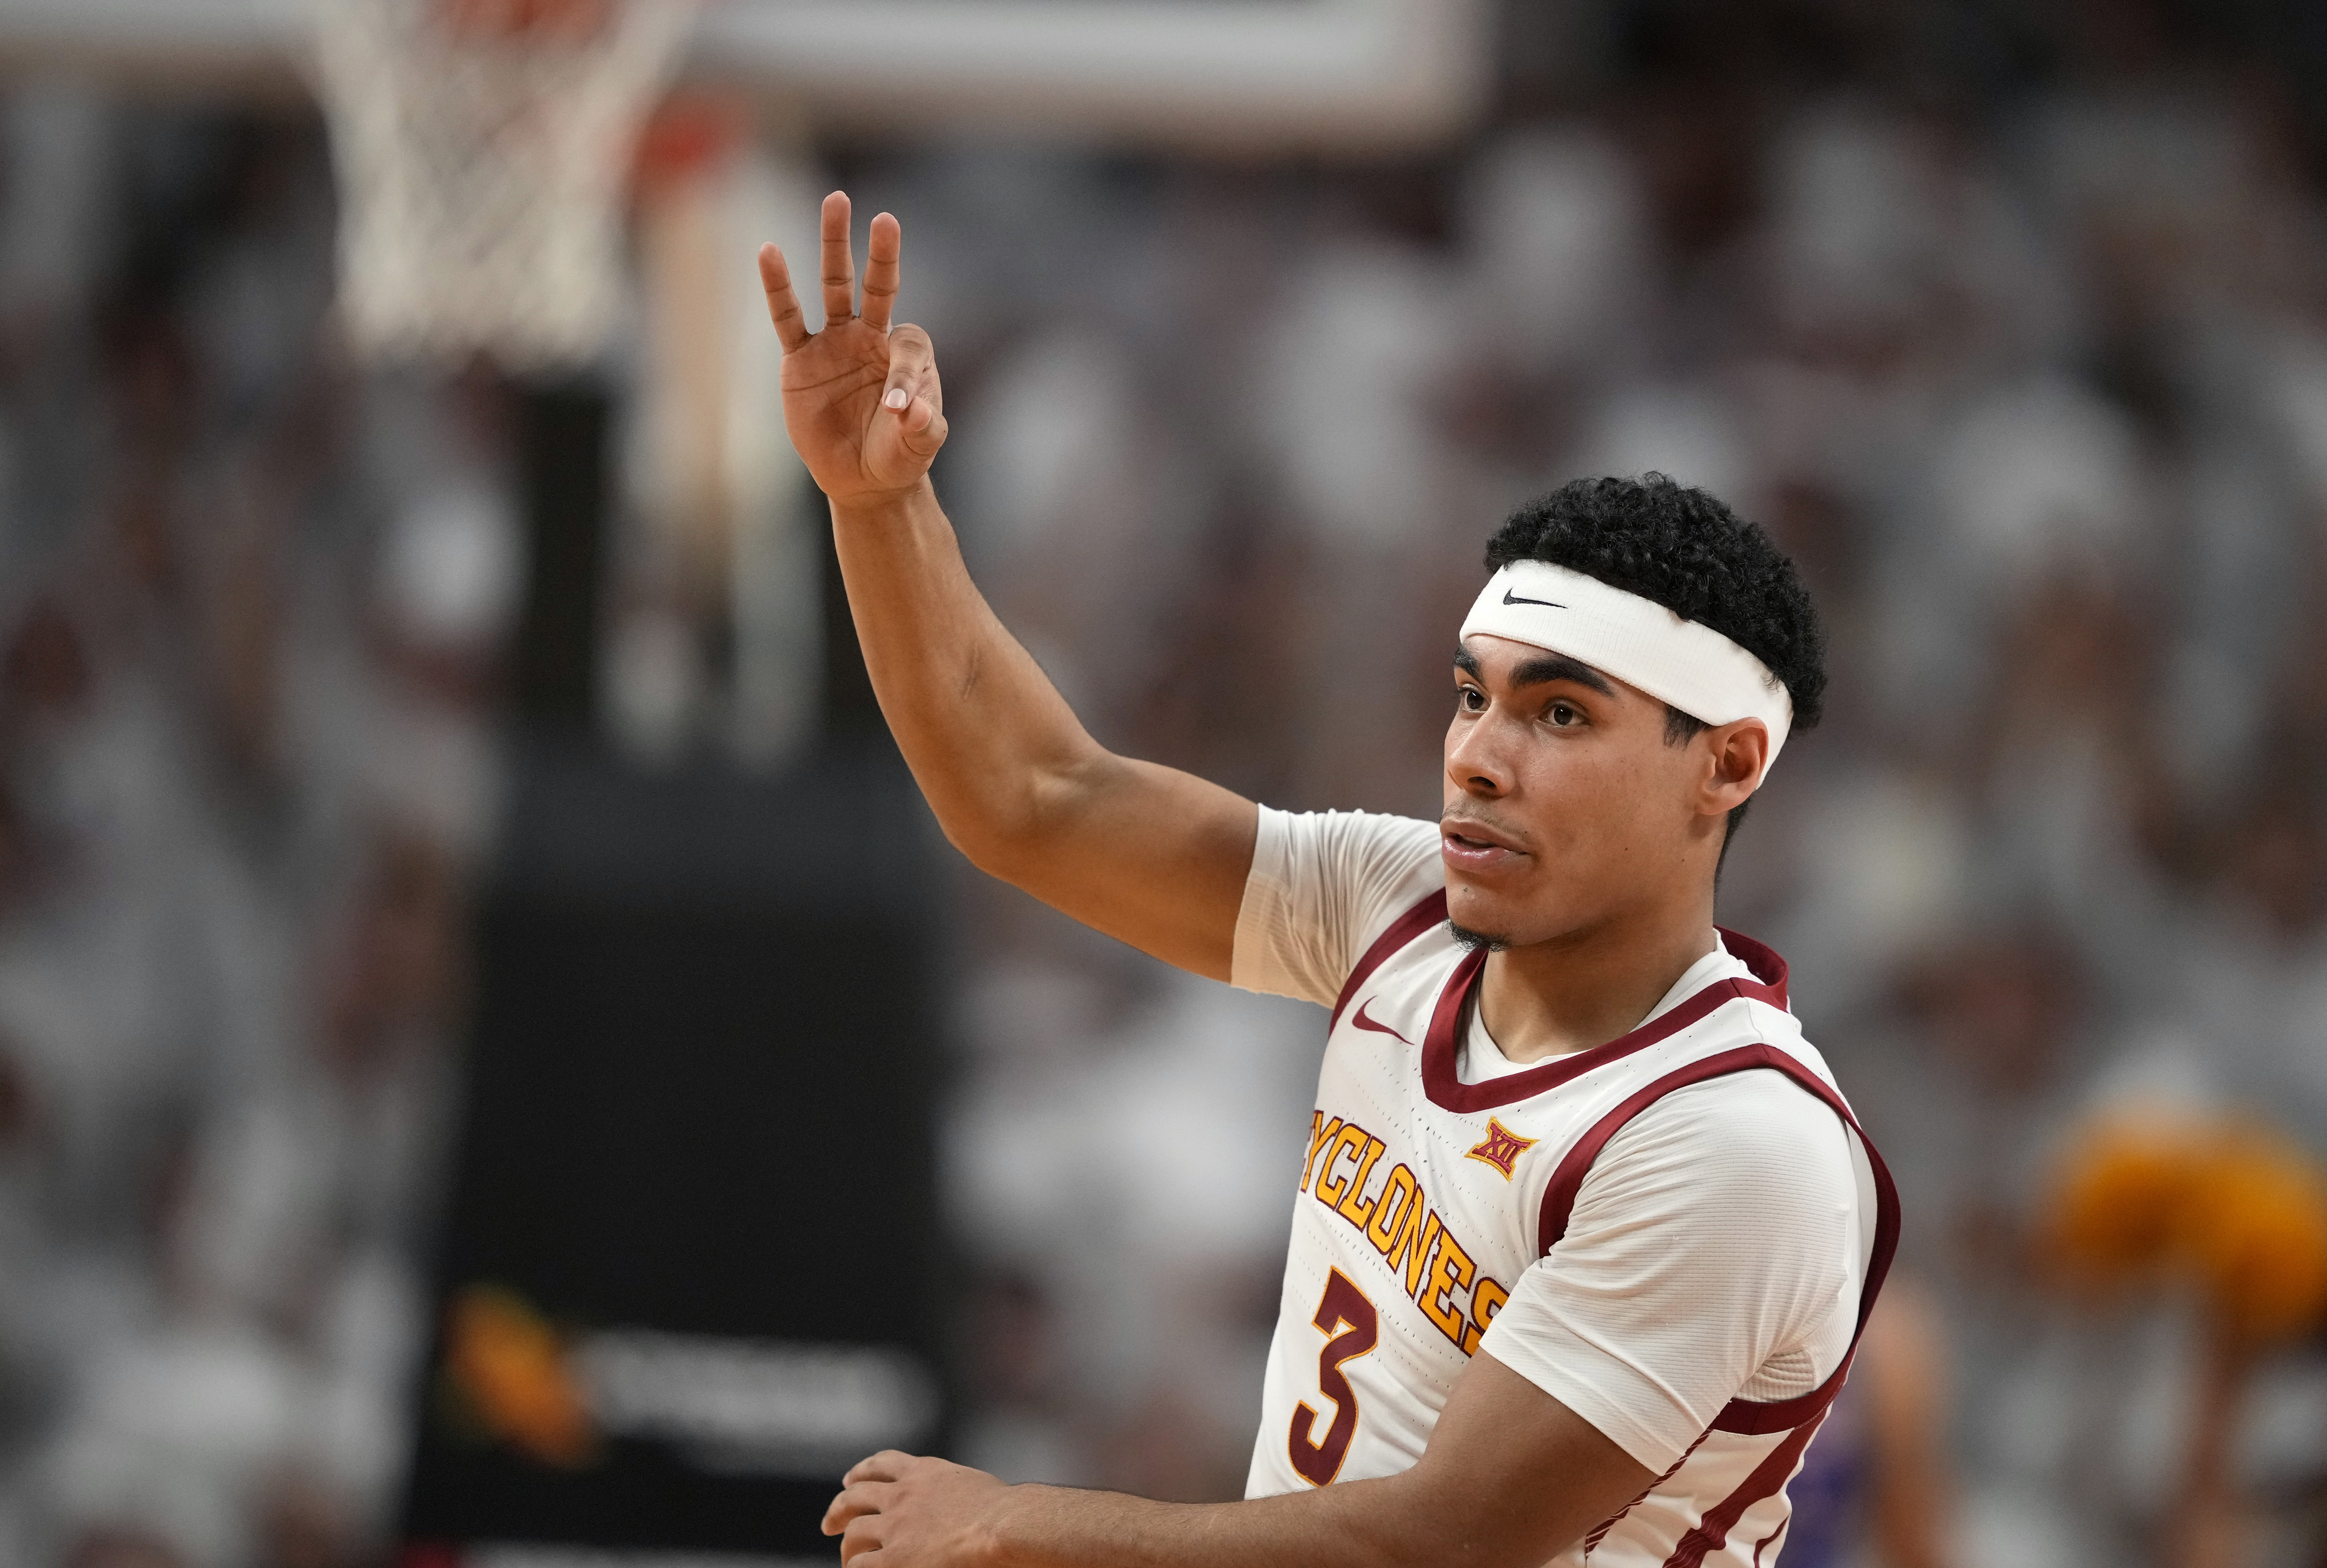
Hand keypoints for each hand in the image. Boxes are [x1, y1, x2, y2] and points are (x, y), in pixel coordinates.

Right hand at [759, 191, 947, 504]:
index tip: (898, 412)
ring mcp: (835, 341)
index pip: (908, 347)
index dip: (904, 377)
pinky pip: (788, 318)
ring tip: (837, 200)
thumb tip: (913, 408)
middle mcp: (872, 336)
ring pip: (834, 285)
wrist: (862, 478)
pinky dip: (779, 287)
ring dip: (835, 245)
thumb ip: (923, 427)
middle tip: (886, 220)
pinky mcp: (801, 357)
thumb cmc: (896, 455)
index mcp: (907, 353)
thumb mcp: (917, 447)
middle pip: (878, 285)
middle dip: (882, 254)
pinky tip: (769, 252)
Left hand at [823, 1449, 1017, 1566]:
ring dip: (847, 1544)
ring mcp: (897, 1525)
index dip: (863, 1471)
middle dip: (840, 1507)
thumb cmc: (1009, 1513)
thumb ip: (955, 1491)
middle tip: (831, 1522)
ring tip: (846, 1557)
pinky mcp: (895, 1558)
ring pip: (854, 1531)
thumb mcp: (976, 1486)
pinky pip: (861, 1565)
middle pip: (858, 1494)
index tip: (852, 1478)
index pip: (885, 1463)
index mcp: (926, 1471)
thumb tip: (959, 1507)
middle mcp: (904, 1493)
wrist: (1006, 1526)